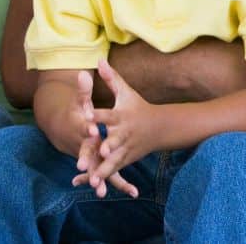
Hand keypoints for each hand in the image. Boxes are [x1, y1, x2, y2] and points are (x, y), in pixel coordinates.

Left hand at [68, 70, 137, 197]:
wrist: (159, 128)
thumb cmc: (137, 107)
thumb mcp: (125, 92)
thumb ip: (111, 78)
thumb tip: (99, 60)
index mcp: (121, 116)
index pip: (108, 114)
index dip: (97, 116)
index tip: (86, 115)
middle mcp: (123, 133)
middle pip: (114, 140)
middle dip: (107, 146)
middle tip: (99, 150)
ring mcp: (125, 149)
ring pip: (114, 160)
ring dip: (104, 169)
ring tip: (93, 178)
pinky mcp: (125, 160)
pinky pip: (113, 170)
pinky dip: (104, 178)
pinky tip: (92, 186)